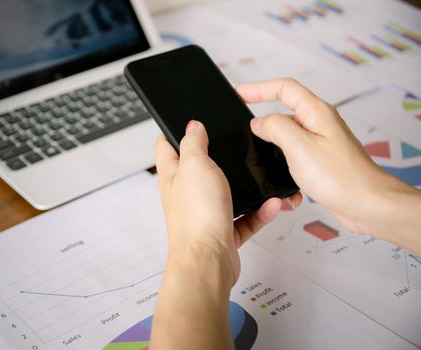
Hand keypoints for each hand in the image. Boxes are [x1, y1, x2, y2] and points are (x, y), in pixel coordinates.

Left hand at [155, 120, 283, 284]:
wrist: (208, 262)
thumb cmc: (195, 218)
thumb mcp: (195, 166)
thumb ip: (193, 143)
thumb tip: (192, 126)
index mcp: (173, 176)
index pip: (166, 147)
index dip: (173, 131)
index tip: (186, 121)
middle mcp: (186, 194)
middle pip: (199, 169)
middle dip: (217, 158)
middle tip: (231, 147)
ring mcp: (204, 213)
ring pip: (228, 194)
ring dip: (246, 188)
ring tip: (262, 180)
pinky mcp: (222, 231)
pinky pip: (244, 218)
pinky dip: (258, 213)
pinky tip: (270, 206)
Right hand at [238, 78, 420, 253]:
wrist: (366, 204)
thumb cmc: (341, 177)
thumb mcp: (299, 147)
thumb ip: (275, 128)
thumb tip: (259, 122)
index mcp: (316, 113)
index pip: (284, 88)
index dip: (259, 88)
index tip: (240, 94)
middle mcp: (319, 124)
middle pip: (284, 113)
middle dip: (264, 124)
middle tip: (247, 135)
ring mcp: (319, 143)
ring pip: (287, 138)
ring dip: (274, 152)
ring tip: (266, 165)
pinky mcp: (319, 161)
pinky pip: (294, 157)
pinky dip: (285, 167)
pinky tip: (286, 182)